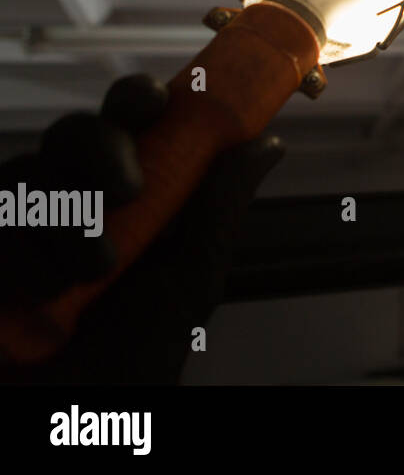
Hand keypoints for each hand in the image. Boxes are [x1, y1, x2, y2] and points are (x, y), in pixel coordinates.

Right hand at [0, 74, 285, 382]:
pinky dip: (19, 255)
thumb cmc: (133, 358)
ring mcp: (21, 227)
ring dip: (66, 222)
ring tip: (92, 272)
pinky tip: (43, 294)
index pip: (130, 120)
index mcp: (131, 193)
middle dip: (100, 148)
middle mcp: (72, 200)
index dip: (138, 99)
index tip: (155, 104)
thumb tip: (265, 144)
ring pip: (24, 172)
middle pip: (72, 131)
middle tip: (129, 188)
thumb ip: (219, 206)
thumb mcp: (189, 279)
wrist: (80, 418)